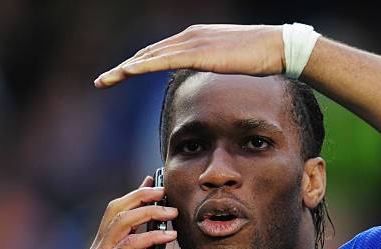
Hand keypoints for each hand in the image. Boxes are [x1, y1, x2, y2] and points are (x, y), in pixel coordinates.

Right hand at [76, 176, 177, 248]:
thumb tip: (161, 241)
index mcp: (107, 247)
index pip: (120, 212)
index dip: (137, 195)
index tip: (155, 182)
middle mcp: (100, 247)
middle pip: (118, 208)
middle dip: (141, 195)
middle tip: (165, 189)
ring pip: (122, 221)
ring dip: (149, 212)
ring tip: (172, 211)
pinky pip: (129, 245)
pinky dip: (150, 237)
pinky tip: (169, 236)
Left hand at [94, 24, 284, 88]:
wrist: (277, 47)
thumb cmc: (260, 56)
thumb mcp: (230, 60)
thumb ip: (214, 63)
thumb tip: (211, 71)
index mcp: (194, 38)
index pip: (159, 52)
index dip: (138, 64)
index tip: (122, 75)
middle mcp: (188, 36)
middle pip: (147, 53)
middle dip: (123, 68)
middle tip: (103, 80)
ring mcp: (192, 42)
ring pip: (149, 57)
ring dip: (124, 70)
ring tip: (105, 80)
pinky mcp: (198, 53)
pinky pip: (162, 60)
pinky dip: (141, 67)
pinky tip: (126, 72)